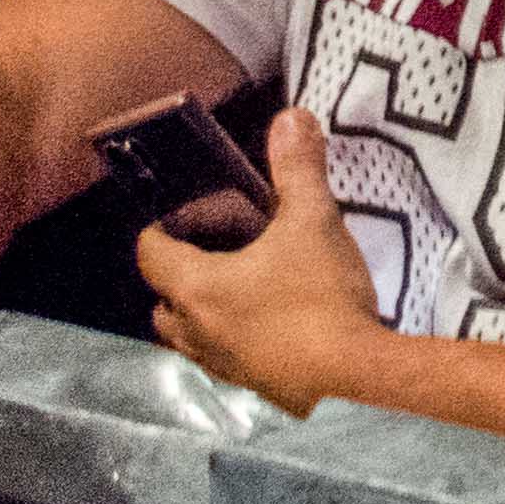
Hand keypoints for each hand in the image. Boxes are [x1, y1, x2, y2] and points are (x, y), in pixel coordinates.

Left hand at [136, 109, 390, 411]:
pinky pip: (222, 357)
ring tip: (242, 287)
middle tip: (216, 251)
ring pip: (188, 336)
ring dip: (201, 312)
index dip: (161, 228)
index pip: (151, 254)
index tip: (187, 214)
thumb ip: (298, 169)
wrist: (354, 377)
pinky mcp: (250, 387)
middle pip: (162, 302)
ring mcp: (220, 366)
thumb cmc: (319, 295)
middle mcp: (195, 331)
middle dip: (178, 276)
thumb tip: (291, 116)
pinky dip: (232, 338)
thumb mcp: (313, 221)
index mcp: (196, 288)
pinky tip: (271, 322)